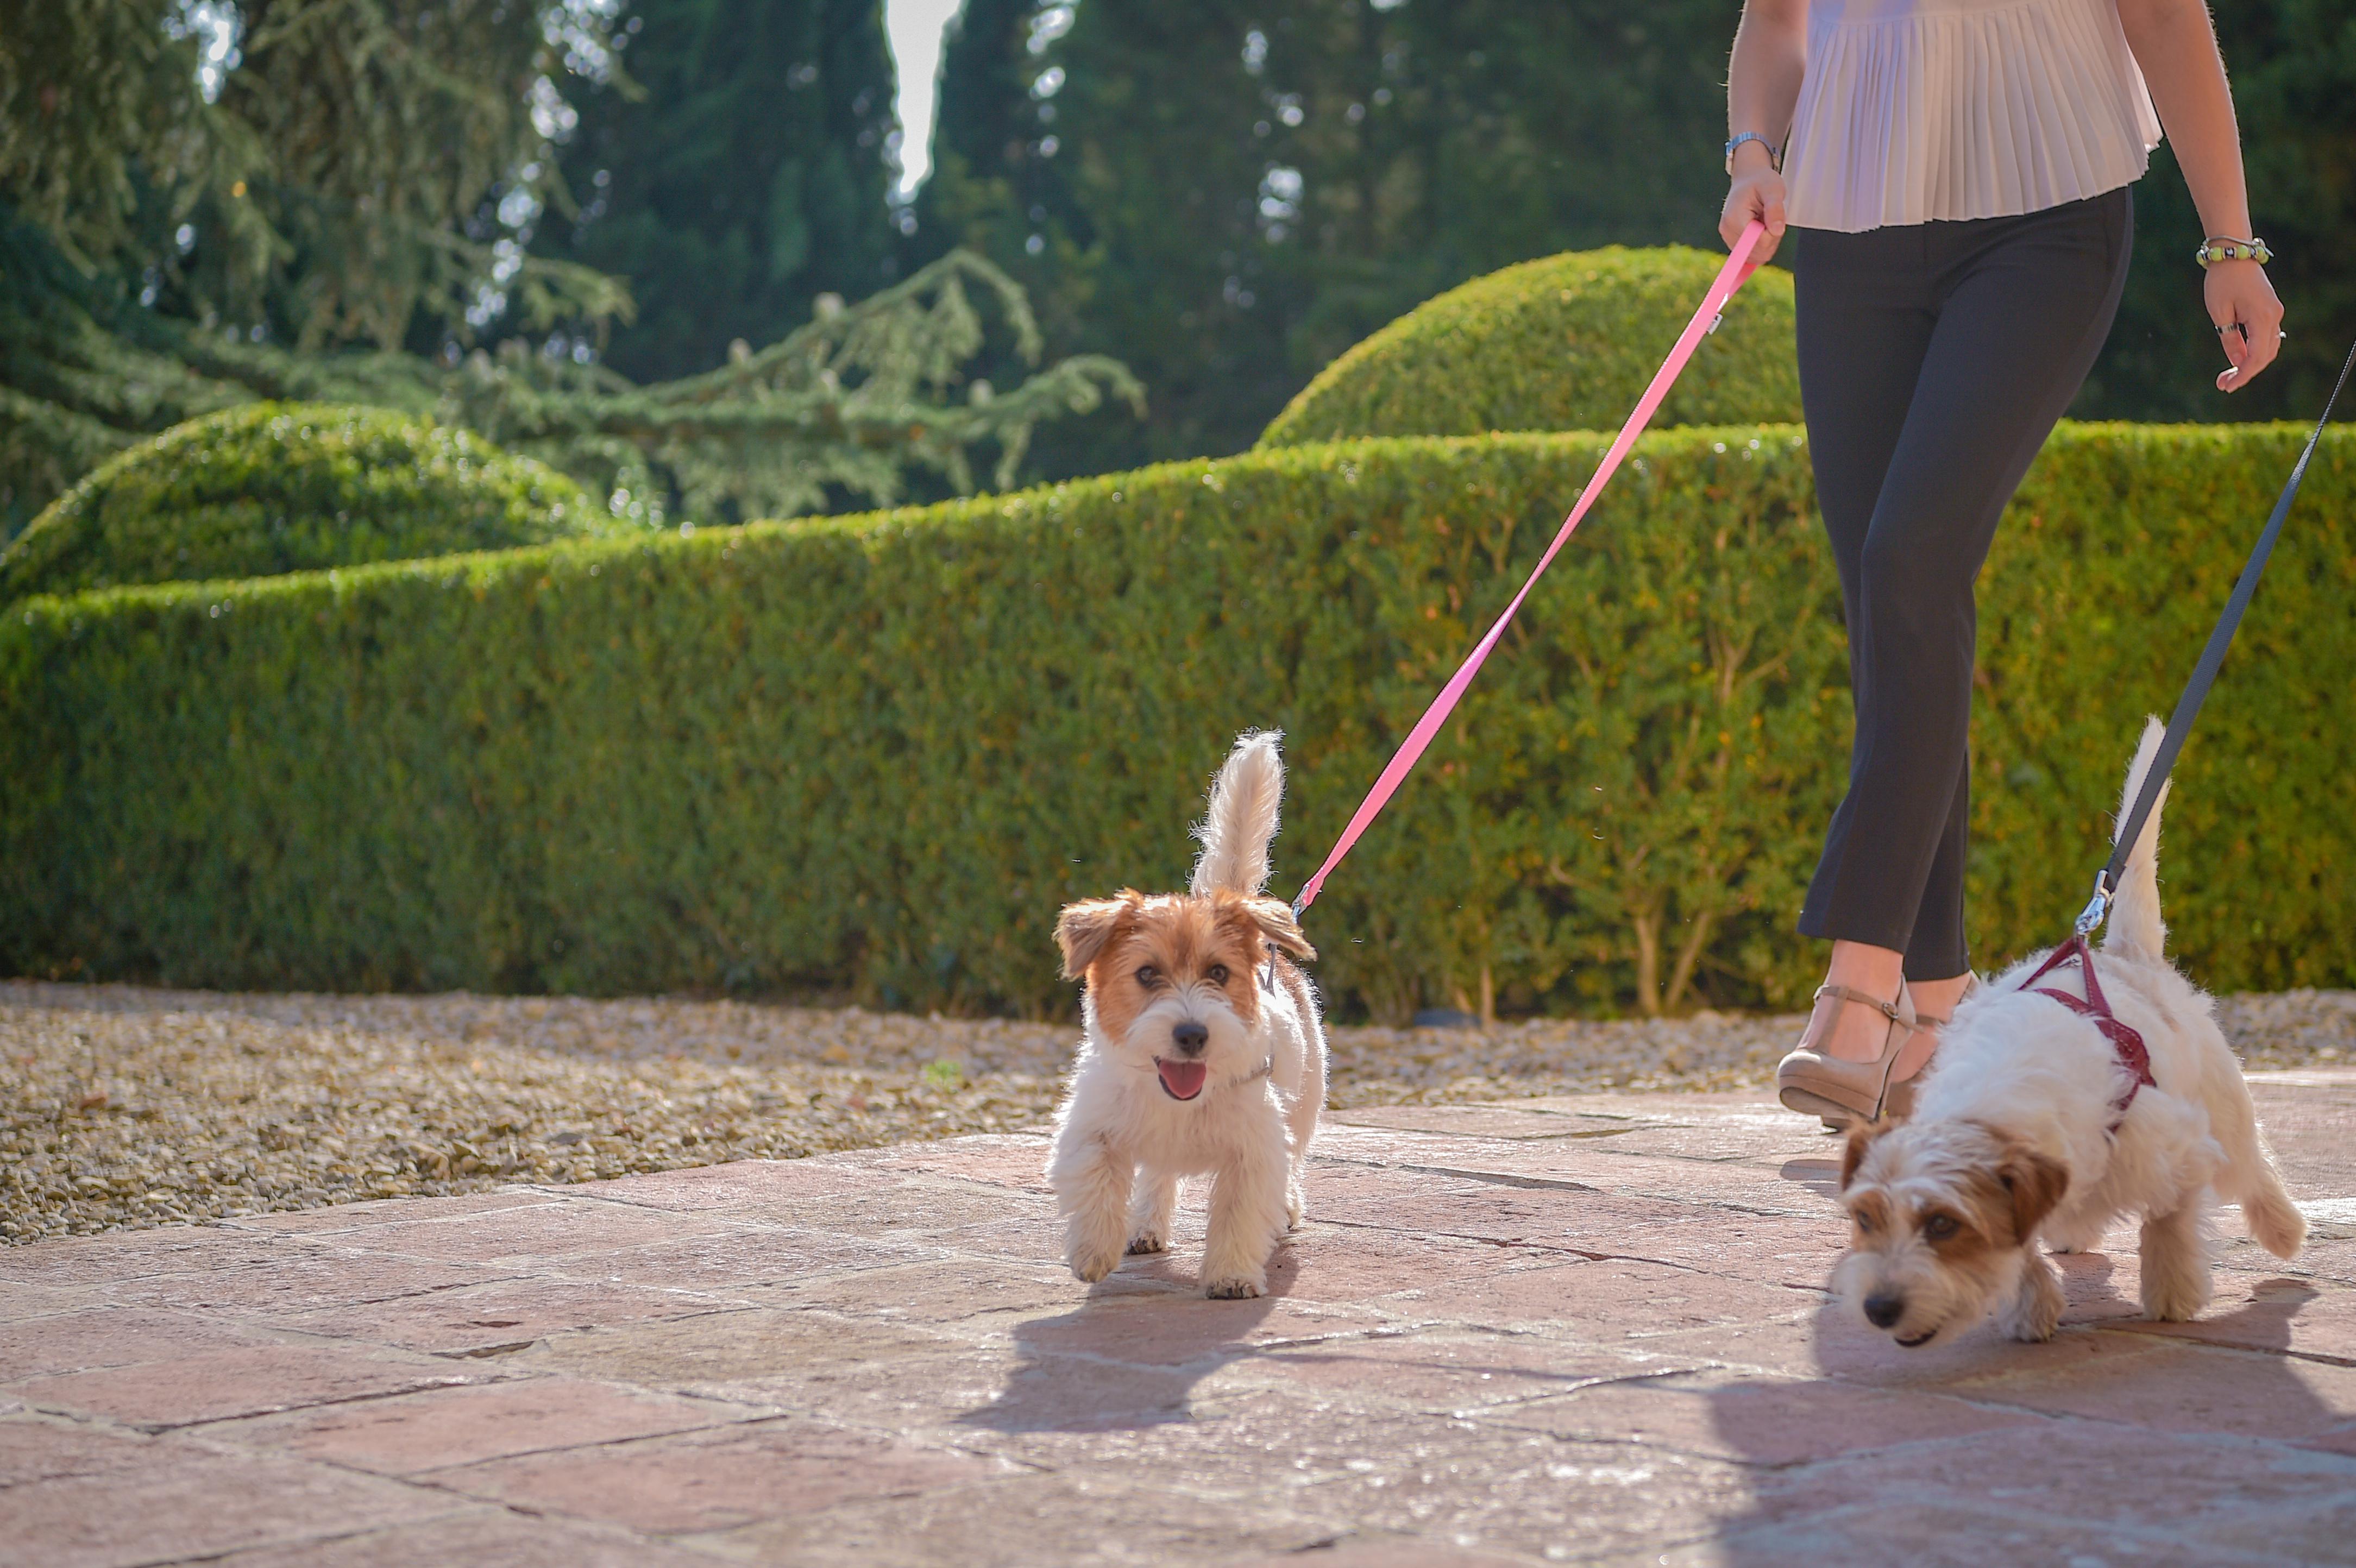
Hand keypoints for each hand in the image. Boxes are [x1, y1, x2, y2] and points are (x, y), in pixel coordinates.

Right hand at [1720, 149, 1786, 263]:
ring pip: (1756, 256)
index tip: (1774, 216)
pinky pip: (1751, 255)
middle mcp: (1727, 231)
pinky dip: (1761, 245)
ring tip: (1765, 221)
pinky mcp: (1732, 242)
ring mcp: (1728, 237)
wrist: (1748, 178)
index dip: (1773, 233)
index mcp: (1734, 218)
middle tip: (1770, 218)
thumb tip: (1777, 231)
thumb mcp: (1773, 189)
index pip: (1759, 242)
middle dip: (1771, 238)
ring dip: (1767, 242)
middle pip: (1757, 252)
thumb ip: (1775, 210)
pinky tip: (1760, 228)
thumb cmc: (1761, 181)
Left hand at [2206, 259, 2282, 392]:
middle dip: (2245, 372)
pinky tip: (2238, 360)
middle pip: (2265, 355)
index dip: (2243, 374)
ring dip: (2250, 364)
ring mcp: (2275, 313)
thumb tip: (2238, 362)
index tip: (2227, 387)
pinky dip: (2254, 351)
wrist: (2233, 255)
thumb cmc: (2222, 281)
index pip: (2256, 356)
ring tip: (2227, 376)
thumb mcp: (2220, 313)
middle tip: (2223, 385)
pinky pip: (2266, 338)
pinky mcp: (2270, 311)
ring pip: (2268, 348)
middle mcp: (2275, 316)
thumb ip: (2229, 339)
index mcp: (2263, 317)